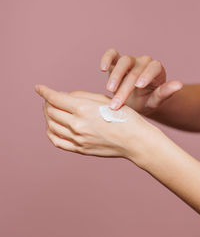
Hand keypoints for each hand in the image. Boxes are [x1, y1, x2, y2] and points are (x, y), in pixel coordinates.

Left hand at [35, 84, 161, 167]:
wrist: (135, 140)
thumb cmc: (123, 116)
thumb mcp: (103, 99)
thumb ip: (81, 96)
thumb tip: (63, 96)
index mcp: (83, 109)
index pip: (55, 98)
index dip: (44, 91)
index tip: (38, 87)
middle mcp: (77, 124)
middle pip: (51, 111)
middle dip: (47, 102)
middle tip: (49, 98)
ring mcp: (77, 139)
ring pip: (51, 125)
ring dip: (48, 116)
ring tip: (51, 110)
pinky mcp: (80, 149)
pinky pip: (57, 141)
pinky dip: (51, 132)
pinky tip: (53, 126)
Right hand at [100, 48, 182, 114]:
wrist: (132, 101)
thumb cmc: (146, 101)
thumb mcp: (155, 101)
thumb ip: (164, 93)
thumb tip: (178, 84)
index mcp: (157, 70)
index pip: (154, 67)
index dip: (147, 75)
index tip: (139, 86)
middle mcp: (143, 62)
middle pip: (135, 69)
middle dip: (125, 87)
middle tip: (117, 103)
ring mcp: (129, 60)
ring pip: (123, 61)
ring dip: (115, 75)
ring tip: (110, 90)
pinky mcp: (116, 61)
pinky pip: (111, 54)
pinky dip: (107, 58)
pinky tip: (102, 68)